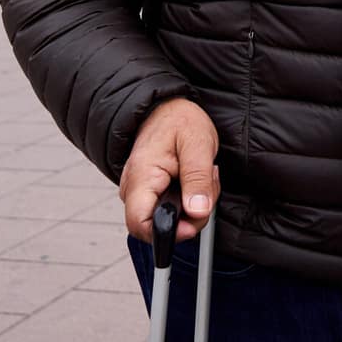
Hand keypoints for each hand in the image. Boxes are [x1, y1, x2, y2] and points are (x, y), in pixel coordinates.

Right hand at [120, 97, 218, 244]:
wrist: (164, 107)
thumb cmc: (178, 120)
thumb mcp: (197, 144)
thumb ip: (197, 179)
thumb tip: (198, 211)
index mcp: (142, 177)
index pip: (140, 225)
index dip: (167, 234)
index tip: (193, 221)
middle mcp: (134, 188)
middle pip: (159, 226)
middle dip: (191, 215)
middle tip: (207, 185)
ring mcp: (140, 192)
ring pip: (168, 218)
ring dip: (193, 205)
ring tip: (202, 175)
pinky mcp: (150, 193)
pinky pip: (169, 209)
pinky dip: (188, 199)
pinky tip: (193, 179)